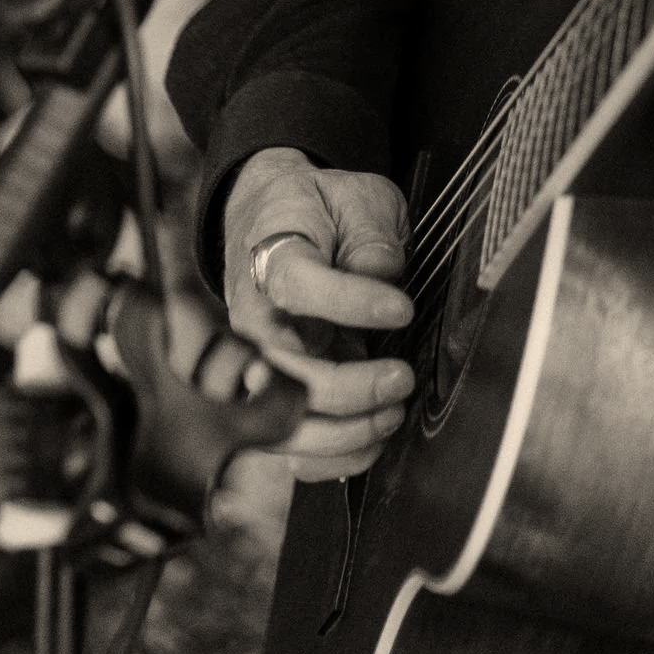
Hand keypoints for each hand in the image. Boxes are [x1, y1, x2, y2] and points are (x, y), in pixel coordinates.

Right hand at [211, 149, 416, 492]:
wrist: (268, 218)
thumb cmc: (316, 211)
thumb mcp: (353, 198)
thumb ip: (369, 233)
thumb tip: (383, 274)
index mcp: (270, 257)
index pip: (298, 285)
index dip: (351, 303)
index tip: (402, 309)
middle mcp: (251, 319)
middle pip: (283, 371)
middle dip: (350, 387)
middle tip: (403, 376)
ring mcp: (254, 364)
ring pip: (281, 422)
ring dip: (344, 431)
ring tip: (393, 411)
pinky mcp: (266, 394)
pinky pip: (289, 444)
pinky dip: (333, 456)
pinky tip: (373, 439)